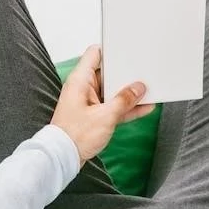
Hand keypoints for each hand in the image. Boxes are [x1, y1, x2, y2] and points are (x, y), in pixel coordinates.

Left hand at [51, 45, 154, 164]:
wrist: (62, 158)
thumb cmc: (73, 136)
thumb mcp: (105, 117)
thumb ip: (124, 101)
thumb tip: (137, 89)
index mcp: (80, 80)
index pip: (95, 53)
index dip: (111, 49)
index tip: (127, 50)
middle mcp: (83, 87)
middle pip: (108, 72)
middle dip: (125, 74)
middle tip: (141, 75)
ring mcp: (89, 101)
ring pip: (112, 90)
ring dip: (127, 93)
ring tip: (146, 92)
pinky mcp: (94, 113)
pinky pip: (113, 105)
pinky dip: (125, 107)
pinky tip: (142, 108)